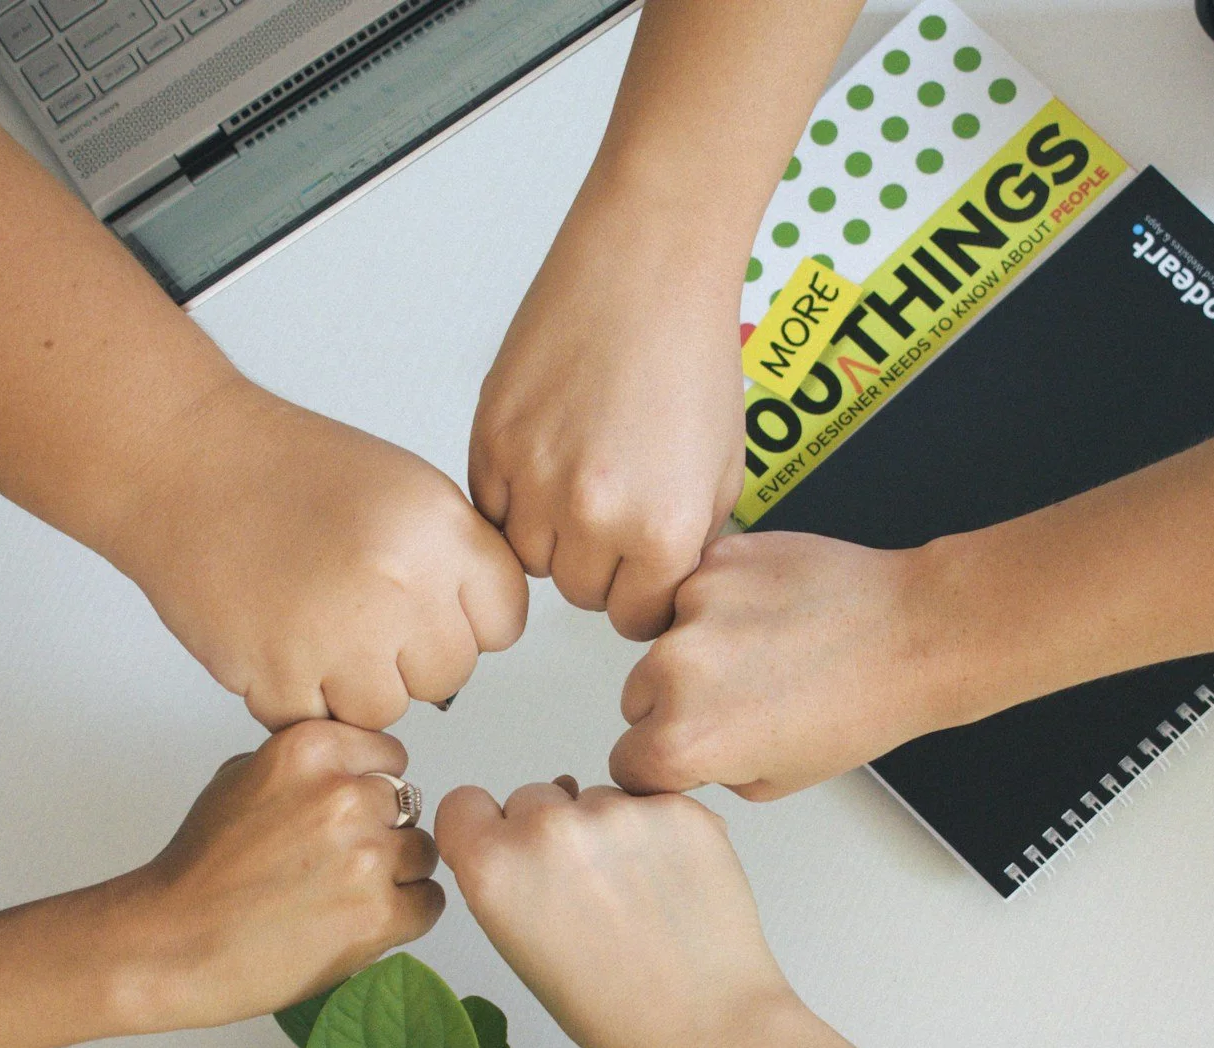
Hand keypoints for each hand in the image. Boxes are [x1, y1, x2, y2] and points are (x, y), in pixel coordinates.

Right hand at [97, 722, 443, 1030]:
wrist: (172, 944)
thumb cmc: (199, 870)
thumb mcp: (240, 778)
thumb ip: (306, 766)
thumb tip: (355, 769)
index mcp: (311, 750)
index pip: (391, 756)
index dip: (372, 789)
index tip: (348, 815)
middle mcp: (344, 796)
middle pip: (409, 807)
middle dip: (382, 833)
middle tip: (336, 865)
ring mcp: (366, 856)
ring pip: (424, 854)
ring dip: (397, 875)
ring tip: (343, 896)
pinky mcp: (378, 915)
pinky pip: (428, 903)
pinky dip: (403, 916)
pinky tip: (357, 922)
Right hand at [133, 389, 528, 728]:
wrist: (185, 462)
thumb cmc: (288, 470)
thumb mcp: (405, 487)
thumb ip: (454, 559)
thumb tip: (481, 630)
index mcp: (439, 530)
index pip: (504, 621)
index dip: (467, 619)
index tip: (432, 606)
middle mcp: (397, 584)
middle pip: (449, 675)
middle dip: (411, 657)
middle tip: (361, 614)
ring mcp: (337, 635)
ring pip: (387, 711)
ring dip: (354, 684)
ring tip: (315, 625)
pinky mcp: (277, 675)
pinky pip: (318, 724)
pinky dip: (297, 697)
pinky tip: (280, 640)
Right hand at [435, 779, 792, 1047]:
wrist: (707, 1023)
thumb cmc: (612, 1009)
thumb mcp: (522, 952)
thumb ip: (506, 882)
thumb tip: (519, 835)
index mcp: (495, 868)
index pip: (464, 804)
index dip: (486, 828)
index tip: (508, 850)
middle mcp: (548, 828)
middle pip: (531, 797)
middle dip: (550, 832)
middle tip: (586, 890)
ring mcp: (617, 810)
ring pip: (595, 797)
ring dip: (608, 830)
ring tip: (637, 894)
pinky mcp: (677, 807)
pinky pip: (650, 801)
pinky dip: (659, 831)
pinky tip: (673, 883)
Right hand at [470, 193, 745, 640]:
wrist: (648, 265)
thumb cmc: (692, 350)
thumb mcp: (723, 469)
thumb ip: (689, 542)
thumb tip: (659, 587)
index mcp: (662, 530)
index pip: (636, 616)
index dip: (641, 592)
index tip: (641, 567)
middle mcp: (593, 514)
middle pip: (579, 593)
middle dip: (598, 563)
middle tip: (613, 508)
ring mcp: (534, 478)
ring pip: (528, 557)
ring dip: (551, 533)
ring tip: (580, 475)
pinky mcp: (490, 439)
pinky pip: (491, 508)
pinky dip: (514, 496)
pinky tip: (550, 451)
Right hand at [612, 530, 965, 798]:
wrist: (913, 632)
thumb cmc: (862, 707)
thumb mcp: (775, 780)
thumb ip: (709, 769)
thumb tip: (681, 751)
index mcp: (685, 739)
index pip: (627, 763)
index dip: (660, 765)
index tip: (686, 754)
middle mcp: (676, 670)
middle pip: (636, 698)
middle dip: (674, 704)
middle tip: (742, 700)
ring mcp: (694, 607)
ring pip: (663, 640)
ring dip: (696, 649)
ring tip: (765, 652)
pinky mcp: (717, 560)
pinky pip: (694, 590)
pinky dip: (721, 603)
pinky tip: (770, 615)